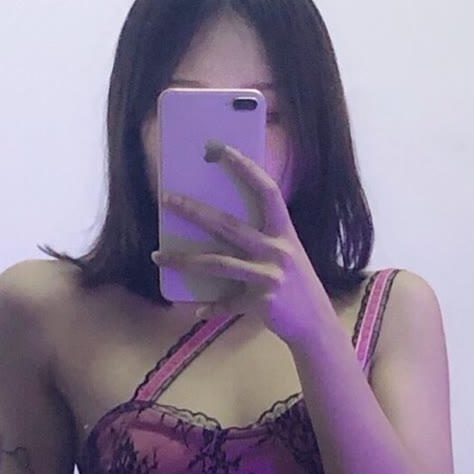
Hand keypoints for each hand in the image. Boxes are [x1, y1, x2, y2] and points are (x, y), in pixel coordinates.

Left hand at [151, 141, 336, 350]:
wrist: (315, 323)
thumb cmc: (298, 284)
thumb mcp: (288, 253)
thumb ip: (265, 238)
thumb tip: (226, 224)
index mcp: (284, 233)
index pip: (267, 191)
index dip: (247, 169)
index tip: (223, 150)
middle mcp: (278, 250)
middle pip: (228, 226)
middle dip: (194, 212)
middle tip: (166, 200)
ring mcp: (269, 277)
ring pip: (218, 264)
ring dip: (184, 260)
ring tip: (158, 255)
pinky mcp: (261, 302)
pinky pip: (228, 303)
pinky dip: (211, 308)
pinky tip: (196, 310)